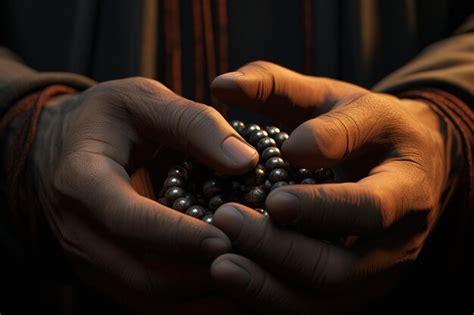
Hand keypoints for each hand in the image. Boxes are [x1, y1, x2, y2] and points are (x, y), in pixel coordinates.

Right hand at [29, 77, 257, 310]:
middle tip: (252, 262)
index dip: (178, 235)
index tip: (226, 239)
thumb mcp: (144, 100)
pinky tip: (224, 278)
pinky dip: (188, 294)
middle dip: (199, 273)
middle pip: (141, 272)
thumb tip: (246, 160)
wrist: (61, 144)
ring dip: (199, 290)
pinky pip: (148, 296)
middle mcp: (78, 230)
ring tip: (247, 273)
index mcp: (81, 180)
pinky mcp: (104, 269)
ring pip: (148, 293)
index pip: (128, 219)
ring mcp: (89, 256)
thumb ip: (194, 124)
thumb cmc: (105, 118)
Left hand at [209, 61, 448, 312]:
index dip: (321, 203)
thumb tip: (222, 86)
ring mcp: (380, 267)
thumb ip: (277, 88)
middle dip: (285, 246)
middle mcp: (399, 232)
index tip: (271, 196)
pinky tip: (233, 279)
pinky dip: (272, 297)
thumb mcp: (330, 97)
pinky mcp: (358, 287)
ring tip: (221, 264)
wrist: (403, 165)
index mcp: (405, 179)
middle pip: (346, 263)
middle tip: (228, 222)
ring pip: (329, 292)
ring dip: (272, 284)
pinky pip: (315, 306)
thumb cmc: (361, 127)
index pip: (369, 201)